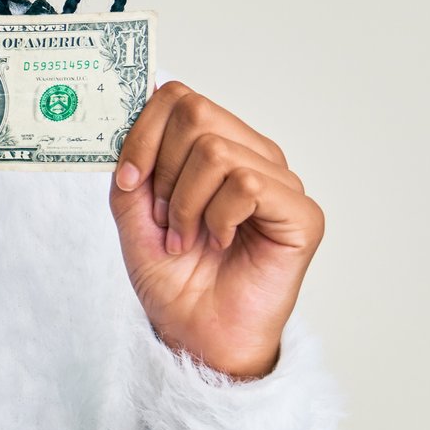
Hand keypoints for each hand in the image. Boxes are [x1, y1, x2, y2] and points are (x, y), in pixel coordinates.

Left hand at [111, 83, 321, 379]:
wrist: (196, 334)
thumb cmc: (173, 277)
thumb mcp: (132, 213)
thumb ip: (132, 164)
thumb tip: (131, 117)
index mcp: (215, 148)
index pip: (178, 96)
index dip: (142, 130)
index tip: (127, 178)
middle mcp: (252, 157)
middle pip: (195, 112)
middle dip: (161, 166)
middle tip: (162, 216)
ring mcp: (280, 183)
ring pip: (217, 150)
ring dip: (185, 201)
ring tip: (187, 238)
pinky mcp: (302, 214)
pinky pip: (247, 184)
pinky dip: (217, 216)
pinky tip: (219, 243)